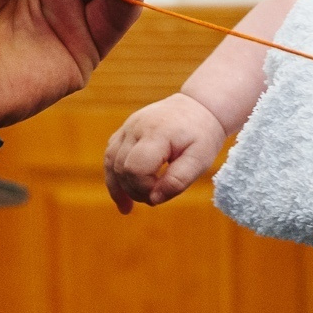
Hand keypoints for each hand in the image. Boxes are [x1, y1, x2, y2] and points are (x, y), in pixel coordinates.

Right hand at [104, 94, 227, 212]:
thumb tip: (153, 200)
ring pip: (111, 163)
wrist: (199, 106)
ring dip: (120, 187)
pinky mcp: (124, 130)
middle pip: (121, 168)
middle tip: (154, 198)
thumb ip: (178, 181)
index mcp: (157, 133)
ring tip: (130, 206)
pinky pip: (110, 156)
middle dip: (135, 190)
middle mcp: (136, 127)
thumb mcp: (200, 160)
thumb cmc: (202, 135)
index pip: (136, 169)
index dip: (144, 188)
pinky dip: (114, 177)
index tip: (162, 193)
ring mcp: (128, 127)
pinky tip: (122, 196)